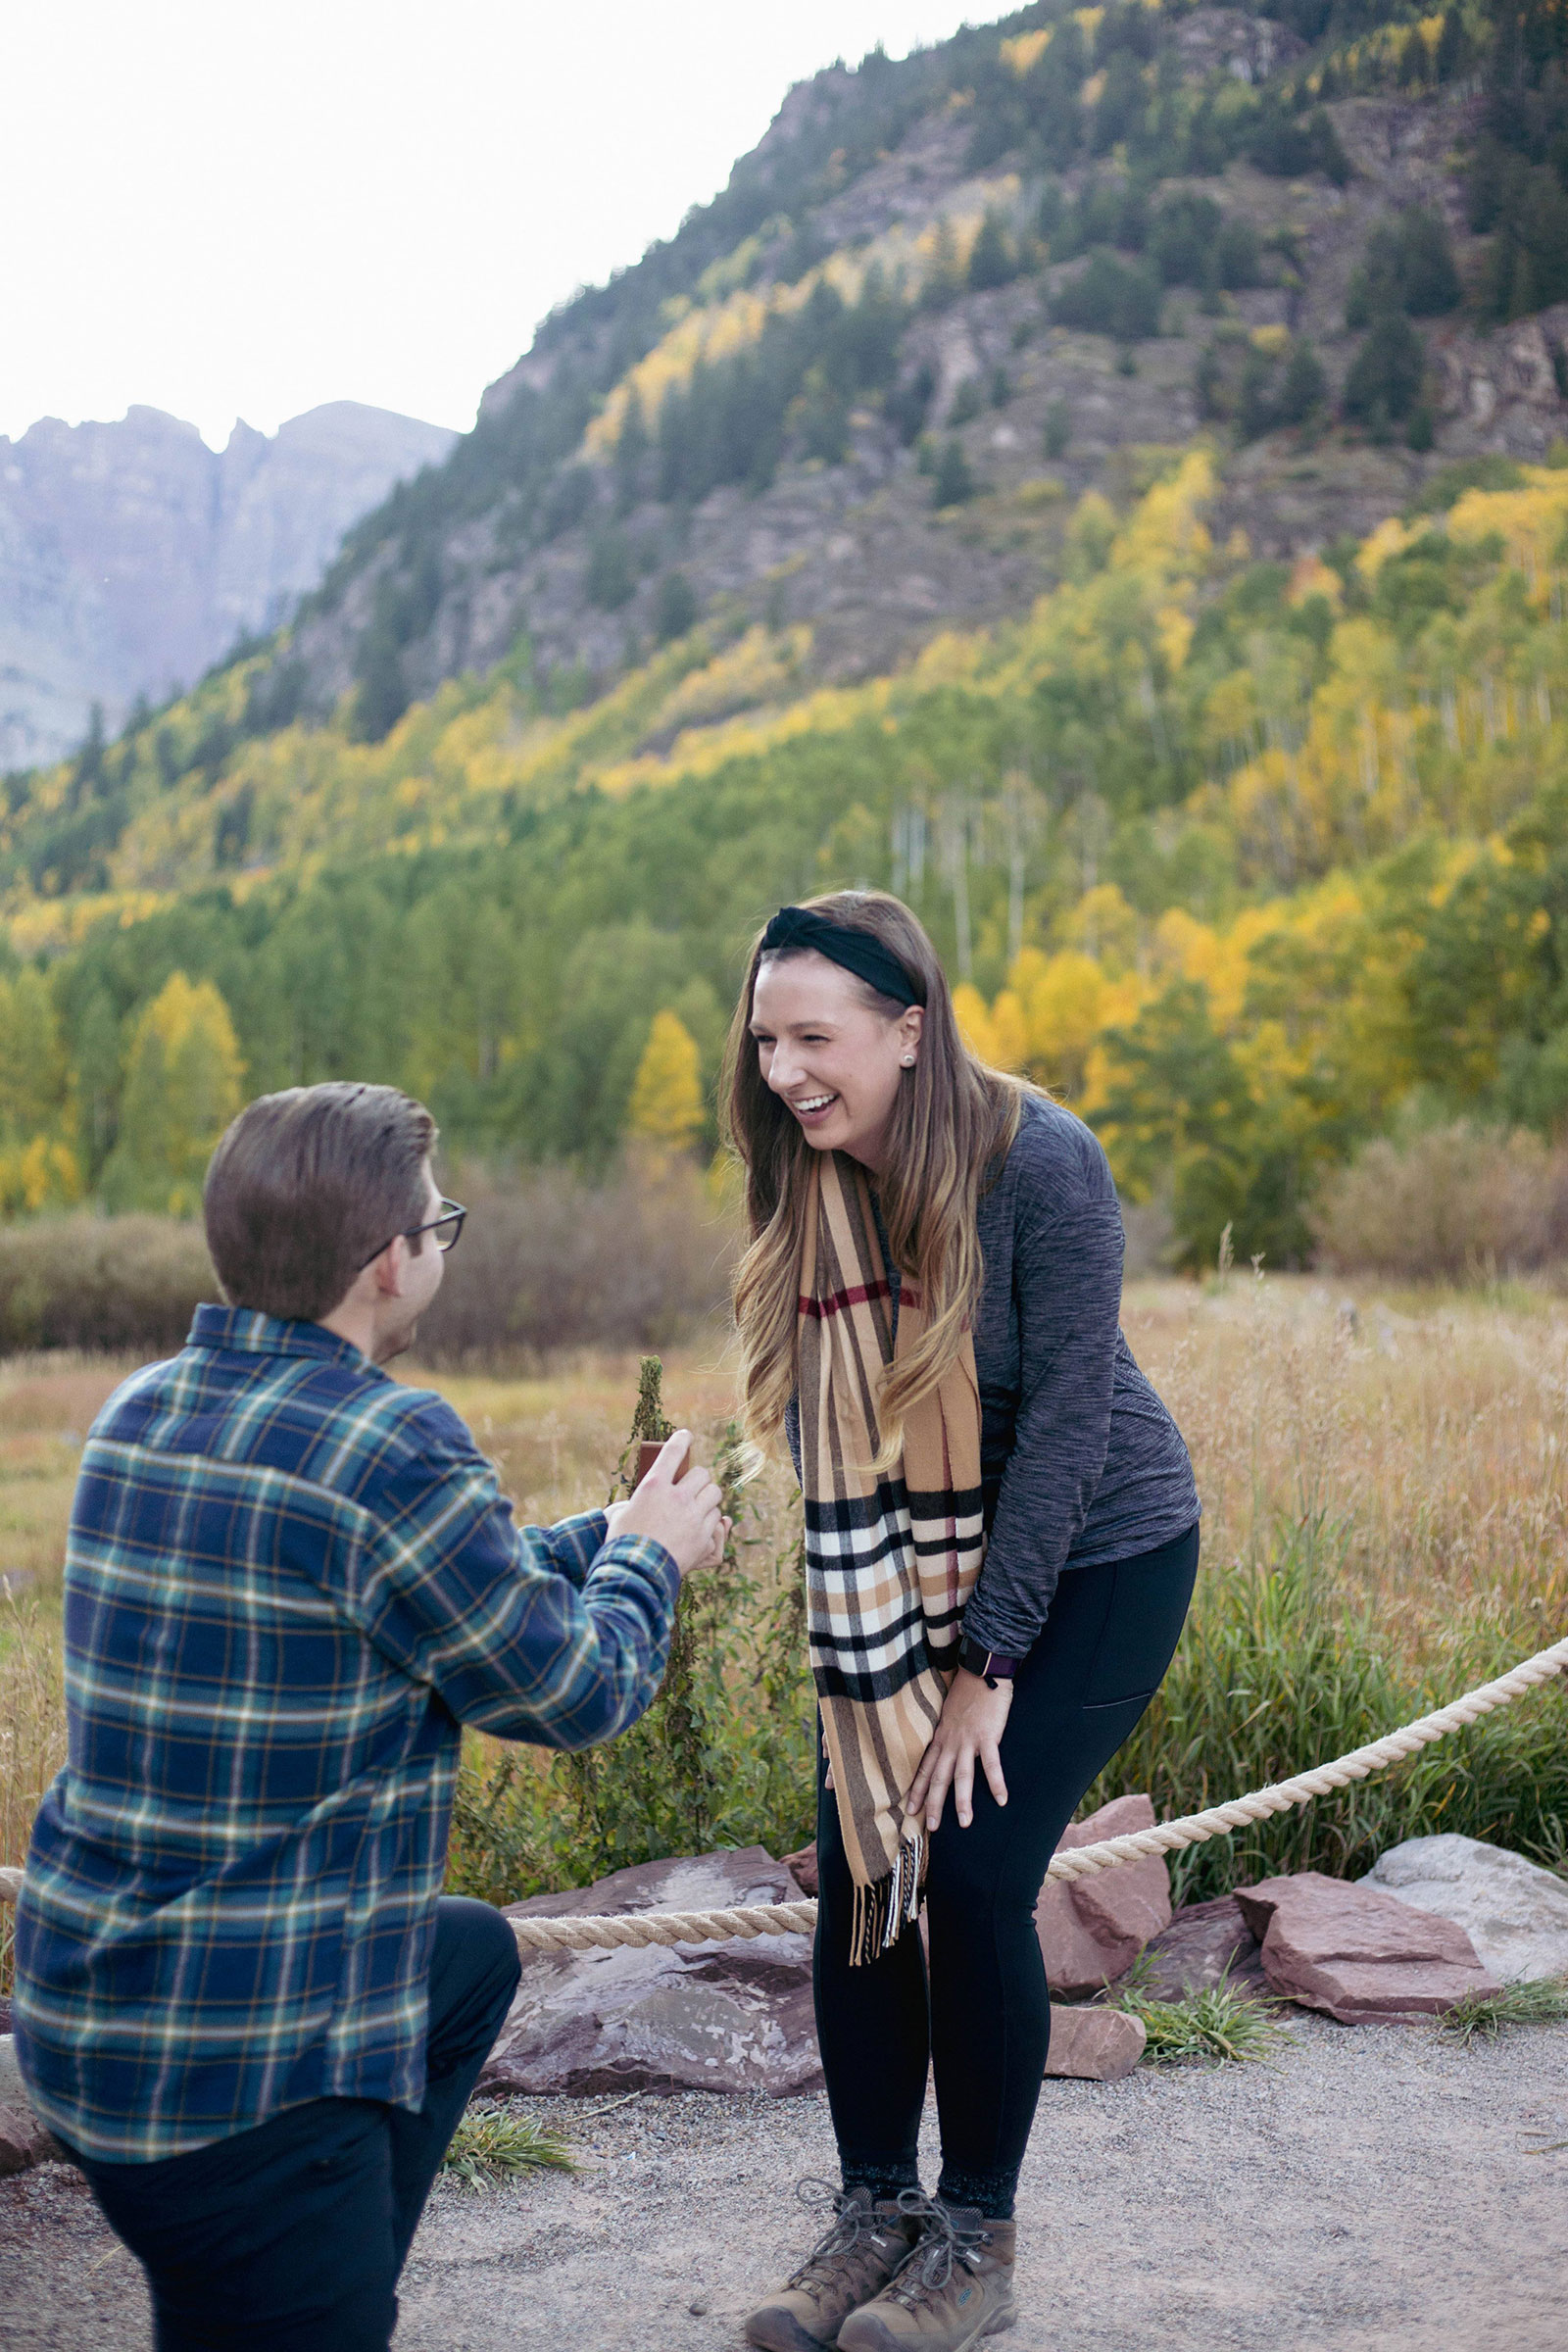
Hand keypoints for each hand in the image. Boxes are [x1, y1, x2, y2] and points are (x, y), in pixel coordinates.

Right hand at [610, 1431, 725, 1576]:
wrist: (635, 1575)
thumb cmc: (623, 1543)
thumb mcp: (624, 1513)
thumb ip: (647, 1500)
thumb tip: (666, 1494)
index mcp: (653, 1486)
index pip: (672, 1451)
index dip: (681, 1440)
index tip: (687, 1436)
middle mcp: (677, 1497)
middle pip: (702, 1474)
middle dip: (699, 1480)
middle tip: (692, 1488)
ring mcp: (693, 1517)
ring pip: (714, 1496)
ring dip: (707, 1501)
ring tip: (696, 1510)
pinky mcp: (704, 1538)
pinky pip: (717, 1523)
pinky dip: (710, 1526)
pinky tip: (700, 1531)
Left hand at [904, 1669, 1012, 1830]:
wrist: (982, 1671)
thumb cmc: (967, 1692)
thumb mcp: (948, 1714)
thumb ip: (947, 1733)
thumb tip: (945, 1748)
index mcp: (941, 1737)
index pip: (924, 1768)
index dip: (916, 1790)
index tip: (909, 1810)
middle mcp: (951, 1742)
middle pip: (939, 1778)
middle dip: (933, 1803)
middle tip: (930, 1827)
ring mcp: (968, 1740)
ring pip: (962, 1776)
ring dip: (962, 1801)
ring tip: (964, 1824)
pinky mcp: (987, 1736)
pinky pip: (991, 1764)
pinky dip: (996, 1783)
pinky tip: (1001, 1800)